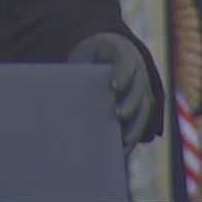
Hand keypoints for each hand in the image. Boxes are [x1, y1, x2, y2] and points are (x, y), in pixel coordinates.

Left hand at [68, 32, 153, 153]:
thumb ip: (78, 66)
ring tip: (123, 140)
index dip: (122, 73)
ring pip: (144, 106)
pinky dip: (133, 136)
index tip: (114, 85)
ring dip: (136, 124)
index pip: (125, 61)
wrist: (107, 55)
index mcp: (121, 51)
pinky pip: (142, 121)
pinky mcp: (142, 106)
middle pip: (138, 86)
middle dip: (130, 101)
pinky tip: (122, 150)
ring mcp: (143, 88)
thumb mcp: (83, 53)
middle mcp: (138, 70)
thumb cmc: (89, 55)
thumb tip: (57, 88)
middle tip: (119, 113)